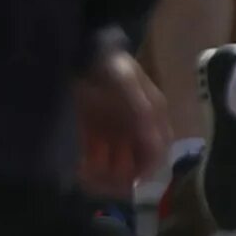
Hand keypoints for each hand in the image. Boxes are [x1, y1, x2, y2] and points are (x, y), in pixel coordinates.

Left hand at [75, 48, 167, 191]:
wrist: (80, 51)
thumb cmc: (108, 65)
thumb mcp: (127, 84)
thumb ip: (141, 111)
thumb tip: (154, 144)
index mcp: (152, 116)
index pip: (157, 151)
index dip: (147, 170)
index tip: (132, 184)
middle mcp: (135, 127)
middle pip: (134, 162)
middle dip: (120, 176)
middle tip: (102, 183)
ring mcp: (113, 130)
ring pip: (113, 163)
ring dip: (103, 174)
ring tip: (86, 177)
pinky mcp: (91, 132)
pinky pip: (93, 157)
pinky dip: (87, 167)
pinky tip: (78, 171)